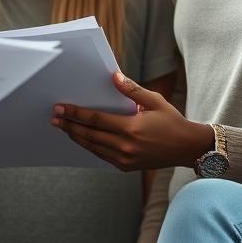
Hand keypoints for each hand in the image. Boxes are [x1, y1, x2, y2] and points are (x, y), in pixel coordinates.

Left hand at [51, 72, 213, 170]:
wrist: (187, 148)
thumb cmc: (172, 121)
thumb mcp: (154, 101)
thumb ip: (132, 90)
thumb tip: (113, 76)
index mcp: (131, 128)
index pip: (95, 120)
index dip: (76, 114)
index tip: (61, 108)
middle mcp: (126, 146)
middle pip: (89, 135)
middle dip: (69, 125)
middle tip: (54, 118)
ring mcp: (125, 159)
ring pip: (93, 147)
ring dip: (76, 137)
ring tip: (63, 127)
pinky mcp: (126, 166)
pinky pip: (101, 155)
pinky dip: (89, 146)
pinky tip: (81, 138)